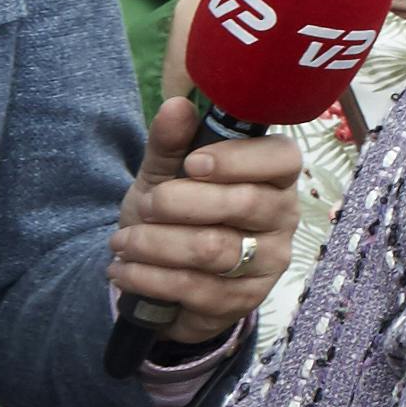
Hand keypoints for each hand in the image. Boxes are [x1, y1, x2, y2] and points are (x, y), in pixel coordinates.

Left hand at [114, 90, 302, 339]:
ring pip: (214, 248)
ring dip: (155, 244)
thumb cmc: (176, 215)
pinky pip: (196, 288)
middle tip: (147, 205)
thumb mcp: (165, 175)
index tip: (193, 164)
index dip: (239, 159)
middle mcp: (283, 217)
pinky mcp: (246, 300)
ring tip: (122, 241)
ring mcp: (269, 261)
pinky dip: (148, 277)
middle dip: (180, 203)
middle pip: (244, 204)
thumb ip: (170, 143)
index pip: (281, 159)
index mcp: (274, 176)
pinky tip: (124, 269)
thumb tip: (177, 106)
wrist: (165, 278)